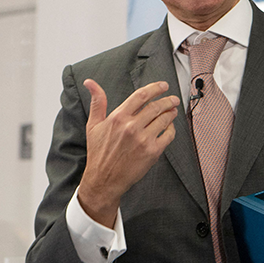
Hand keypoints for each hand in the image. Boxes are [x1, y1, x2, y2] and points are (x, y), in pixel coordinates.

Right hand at [77, 79, 179, 226]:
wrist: (104, 179)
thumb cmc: (99, 152)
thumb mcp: (94, 125)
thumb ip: (97, 102)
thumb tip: (90, 82)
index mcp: (118, 117)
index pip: (141, 95)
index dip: (155, 88)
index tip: (163, 86)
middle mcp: (131, 127)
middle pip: (156, 106)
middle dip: (168, 100)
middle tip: (173, 99)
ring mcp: (143, 139)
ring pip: (164, 119)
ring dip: (171, 113)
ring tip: (173, 110)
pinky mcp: (153, 151)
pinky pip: (168, 135)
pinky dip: (171, 129)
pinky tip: (169, 127)